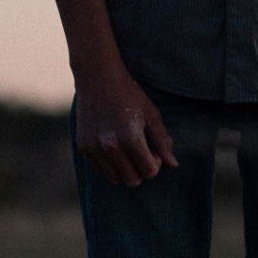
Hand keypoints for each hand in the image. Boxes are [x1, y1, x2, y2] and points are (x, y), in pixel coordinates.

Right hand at [74, 64, 178, 186]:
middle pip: (132, 180)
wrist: (97, 77)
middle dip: (141, 170)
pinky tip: (114, 145)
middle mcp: (110, 146)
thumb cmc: (128, 93)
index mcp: (130, 138)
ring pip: (115, 179)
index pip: (148, 171)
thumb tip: (173, 164)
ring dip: (126, 169)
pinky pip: (101, 170)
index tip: (154, 152)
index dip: (156, 164)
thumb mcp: (151, 113)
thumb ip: (162, 140)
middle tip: (143, 152)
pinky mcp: (83, 147)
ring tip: (129, 150)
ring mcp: (94, 148)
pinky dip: (110, 164)